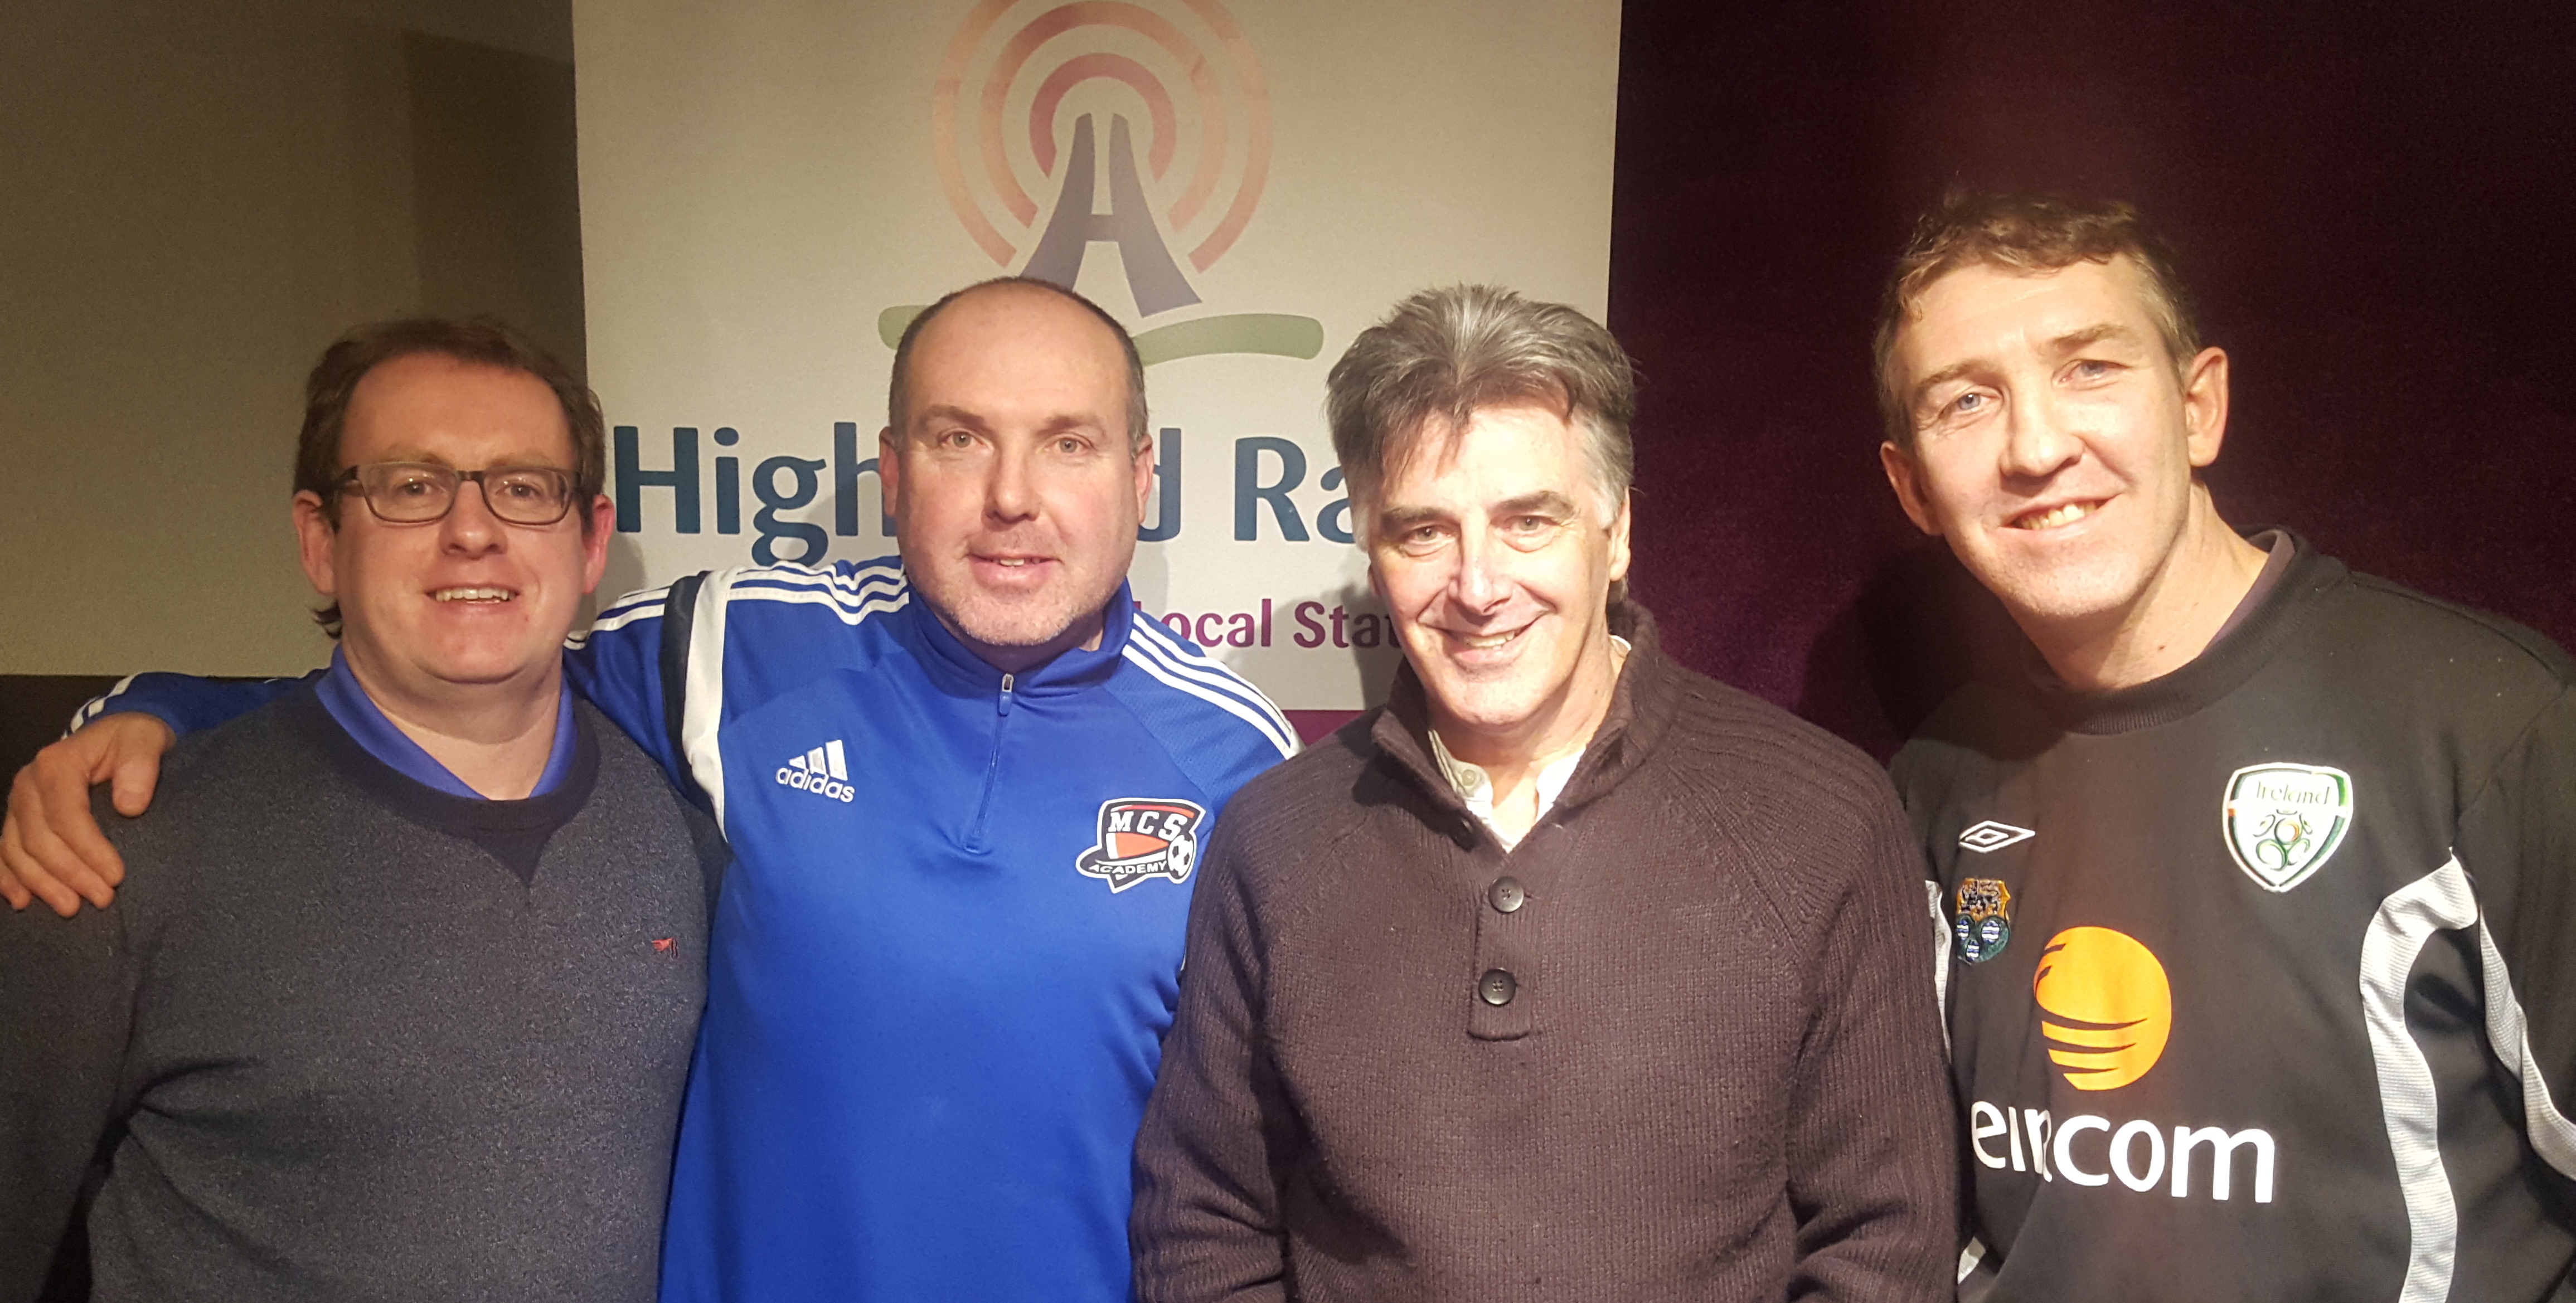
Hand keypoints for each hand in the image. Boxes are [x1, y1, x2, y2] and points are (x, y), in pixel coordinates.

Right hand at [0, 714, 174, 915]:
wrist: (117, 736)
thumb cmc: (133, 740)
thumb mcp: (146, 740)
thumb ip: (141, 765)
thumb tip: (130, 806)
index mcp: (57, 763)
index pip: (66, 815)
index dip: (89, 850)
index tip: (116, 876)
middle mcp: (28, 783)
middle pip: (39, 838)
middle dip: (69, 874)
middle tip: (102, 900)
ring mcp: (18, 804)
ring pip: (17, 851)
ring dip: (41, 884)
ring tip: (71, 909)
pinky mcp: (17, 819)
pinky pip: (3, 852)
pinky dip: (7, 878)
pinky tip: (20, 901)